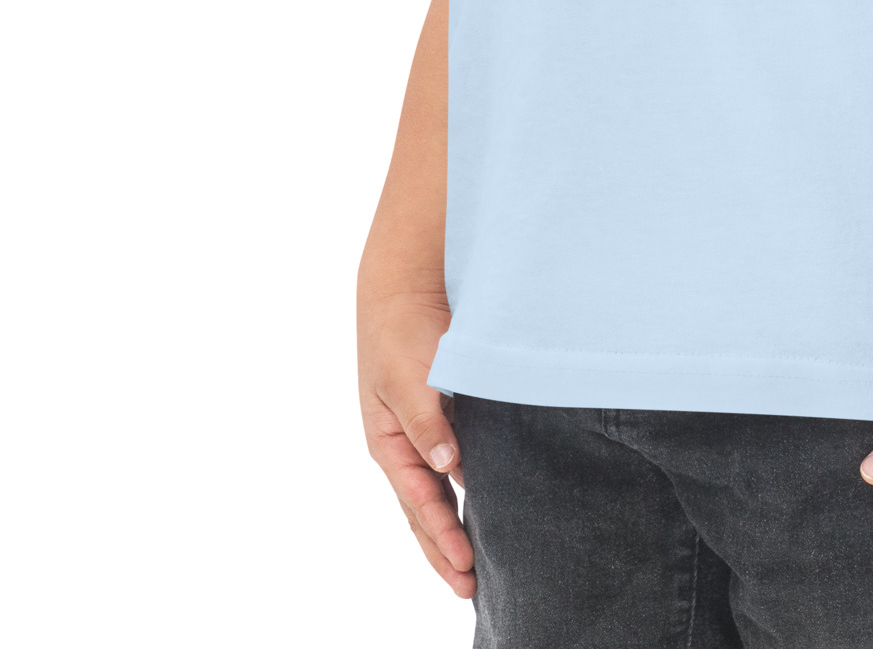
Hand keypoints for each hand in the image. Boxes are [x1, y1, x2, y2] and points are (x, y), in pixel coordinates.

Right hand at [358, 286, 473, 596]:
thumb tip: (448, 468)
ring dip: (453, 527)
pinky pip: (454, 462)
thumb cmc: (401, 329)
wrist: (405, 284)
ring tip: (474, 564)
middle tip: (469, 588)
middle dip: (443, 550)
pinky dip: (466, 490)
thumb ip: (427, 422)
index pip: (419, 501)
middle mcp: (405, 444)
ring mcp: (423, 432)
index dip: (442, 535)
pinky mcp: (445, 414)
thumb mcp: (408, 376)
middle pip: (423, 511)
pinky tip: (484, 504)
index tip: (466, 565)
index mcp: (388, 442)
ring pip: (438, 492)